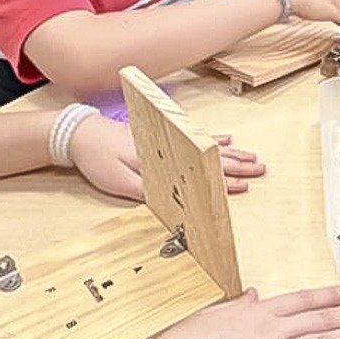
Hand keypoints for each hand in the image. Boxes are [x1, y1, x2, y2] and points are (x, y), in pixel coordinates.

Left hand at [69, 114, 264, 197]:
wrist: (78, 133)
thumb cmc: (97, 158)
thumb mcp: (118, 181)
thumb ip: (147, 192)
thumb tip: (176, 205)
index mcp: (163, 159)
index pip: (200, 171)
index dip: (224, 180)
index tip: (244, 186)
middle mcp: (171, 145)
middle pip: (211, 156)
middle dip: (238, 165)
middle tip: (261, 169)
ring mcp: (168, 138)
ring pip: (208, 145)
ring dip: (232, 152)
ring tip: (252, 157)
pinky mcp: (162, 134)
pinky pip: (196, 135)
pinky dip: (214, 138)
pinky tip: (227, 139)